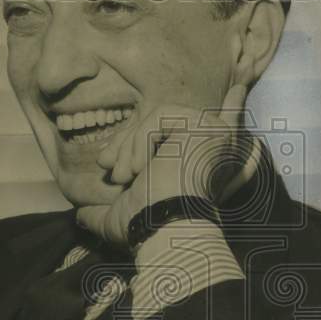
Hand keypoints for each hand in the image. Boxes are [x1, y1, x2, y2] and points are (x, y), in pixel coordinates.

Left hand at [76, 84, 248, 248]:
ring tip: (125, 176)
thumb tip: (80, 218)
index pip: (218, 130)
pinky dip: (141, 140)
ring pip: (157, 118)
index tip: (240, 90)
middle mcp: (215, 147)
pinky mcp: (204, 126)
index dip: (232, 109)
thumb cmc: (146, 227)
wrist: (161, 229)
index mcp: (203, 163)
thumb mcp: (119, 216)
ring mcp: (212, 134)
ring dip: (131, 146)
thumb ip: (101, 211)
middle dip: (128, 141)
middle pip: (163, 123)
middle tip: (106, 164)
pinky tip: (139, 168)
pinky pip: (160, 116)